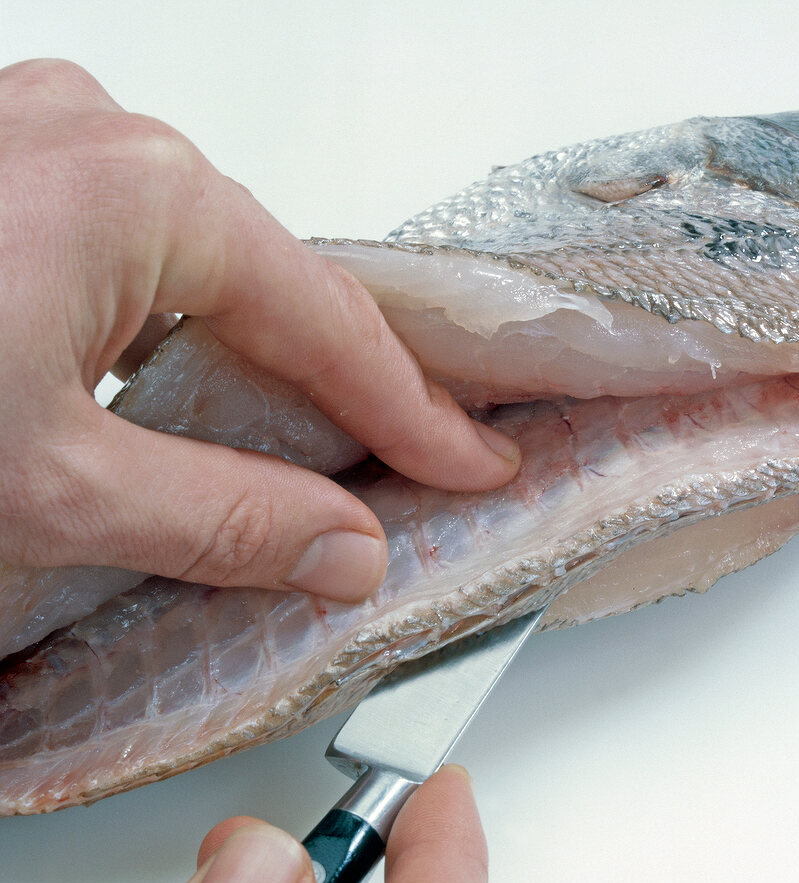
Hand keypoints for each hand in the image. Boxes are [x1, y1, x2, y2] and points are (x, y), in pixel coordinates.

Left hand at [0, 59, 519, 601]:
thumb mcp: (50, 488)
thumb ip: (217, 519)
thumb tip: (344, 551)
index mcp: (139, 188)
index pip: (329, 323)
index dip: (411, 412)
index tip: (472, 464)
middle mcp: (99, 135)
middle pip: (275, 282)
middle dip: (341, 380)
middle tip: (417, 457)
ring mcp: (43, 138)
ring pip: (207, 261)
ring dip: (258, 351)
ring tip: (312, 434)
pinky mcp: (6, 168)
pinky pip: (137, 243)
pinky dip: (179, 319)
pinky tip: (183, 381)